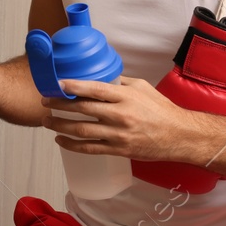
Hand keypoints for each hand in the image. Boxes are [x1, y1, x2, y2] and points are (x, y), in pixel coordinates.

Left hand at [40, 75, 207, 161]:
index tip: (57, 83)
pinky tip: (60, 140)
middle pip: (82, 108)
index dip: (72, 86)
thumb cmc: (161, 109)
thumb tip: (101, 75)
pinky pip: (90, 148)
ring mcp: (118, 134)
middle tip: (44, 101)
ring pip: (81, 130)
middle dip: (59, 104)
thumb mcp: (142, 87)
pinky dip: (72, 145)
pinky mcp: (119, 150)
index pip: (93, 88)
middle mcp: (120, 114)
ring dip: (60, 125)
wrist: (180, 136)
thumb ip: (120, 82)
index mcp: (125, 96)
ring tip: (46, 121)